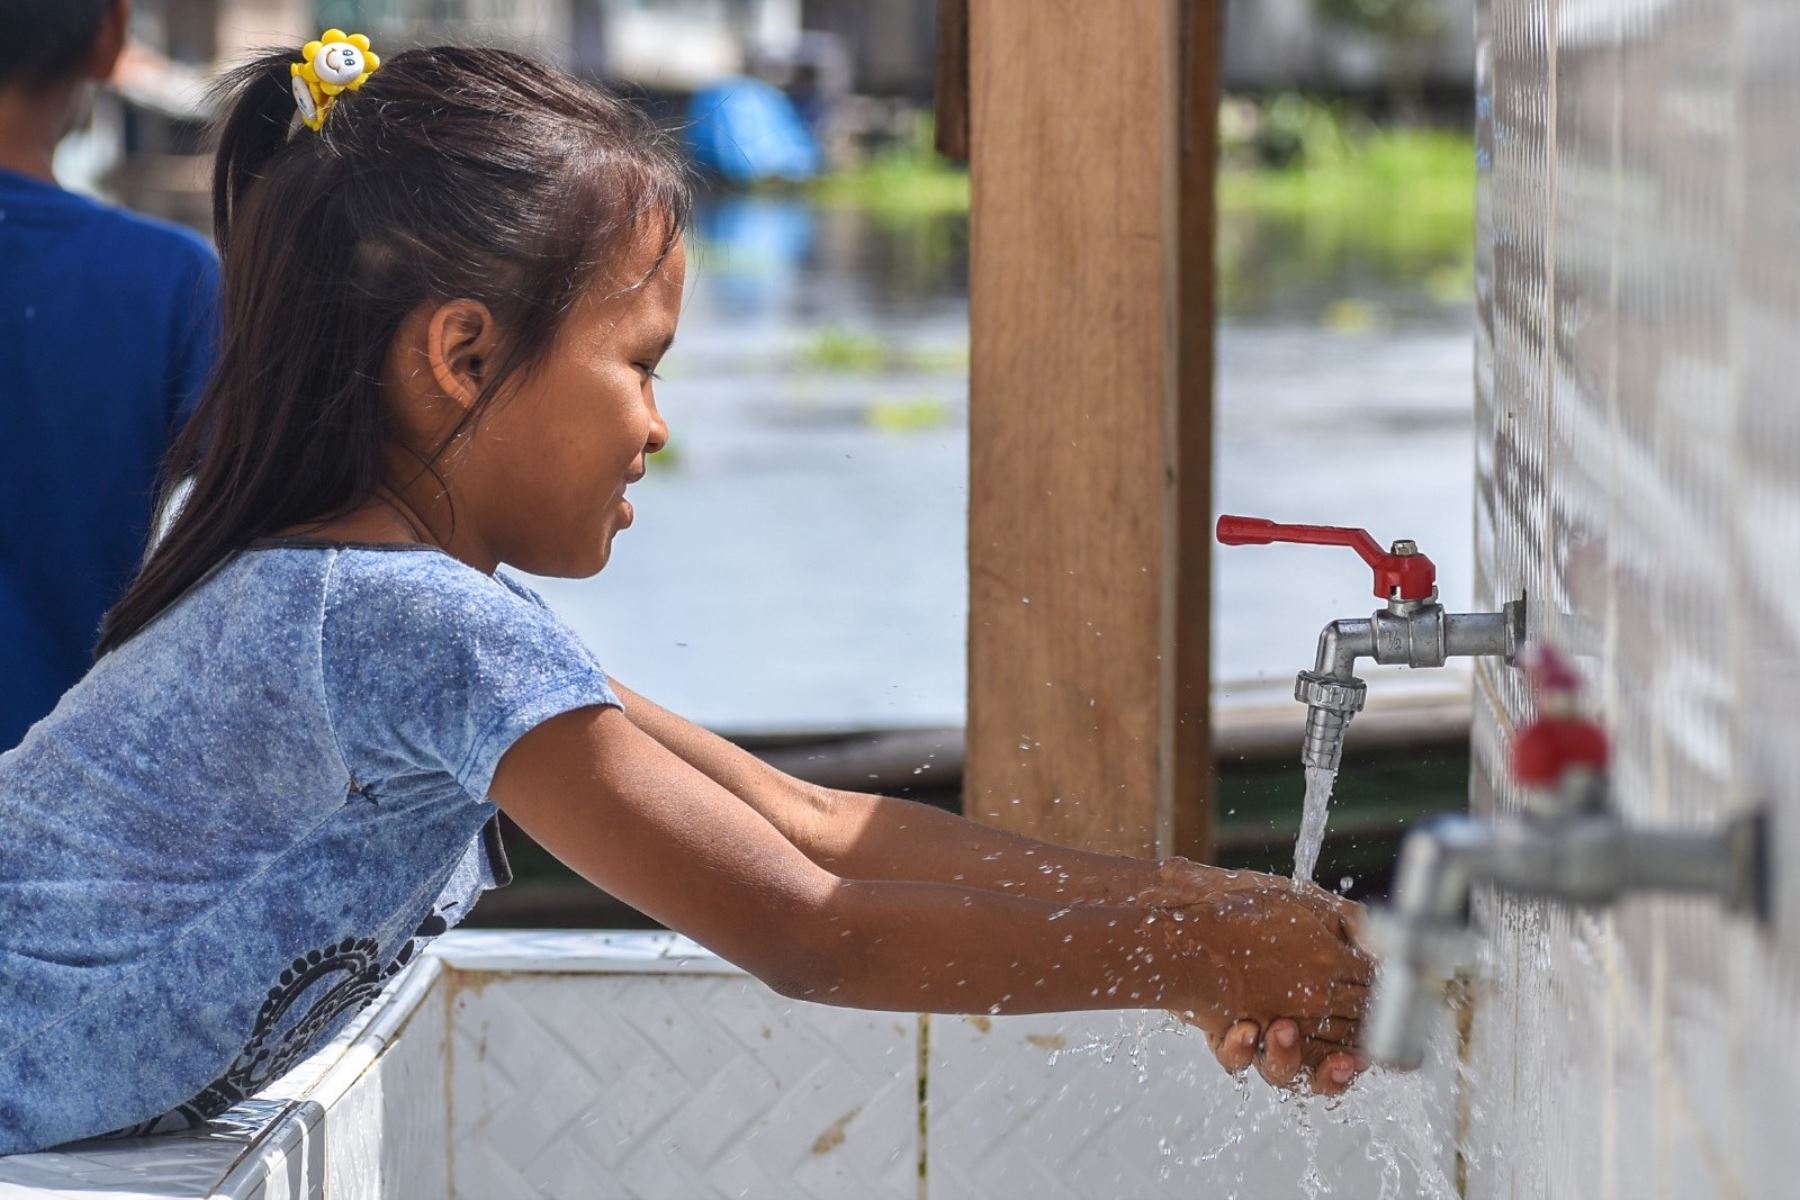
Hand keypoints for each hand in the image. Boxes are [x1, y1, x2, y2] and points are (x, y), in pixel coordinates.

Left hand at [1164, 868, 1372, 1094]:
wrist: (1200, 901)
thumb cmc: (1257, 904)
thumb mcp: (1310, 907)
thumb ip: (1349, 924)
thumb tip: (1383, 949)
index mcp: (1322, 1001)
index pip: (1352, 1041)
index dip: (1364, 1053)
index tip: (1370, 1052)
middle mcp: (1292, 1025)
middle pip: (1320, 1070)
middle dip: (1333, 1071)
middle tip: (1343, 1059)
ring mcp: (1258, 1031)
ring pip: (1280, 1072)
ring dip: (1286, 1059)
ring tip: (1282, 1031)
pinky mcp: (1224, 1030)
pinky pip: (1234, 1057)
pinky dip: (1238, 1050)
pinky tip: (1243, 1028)